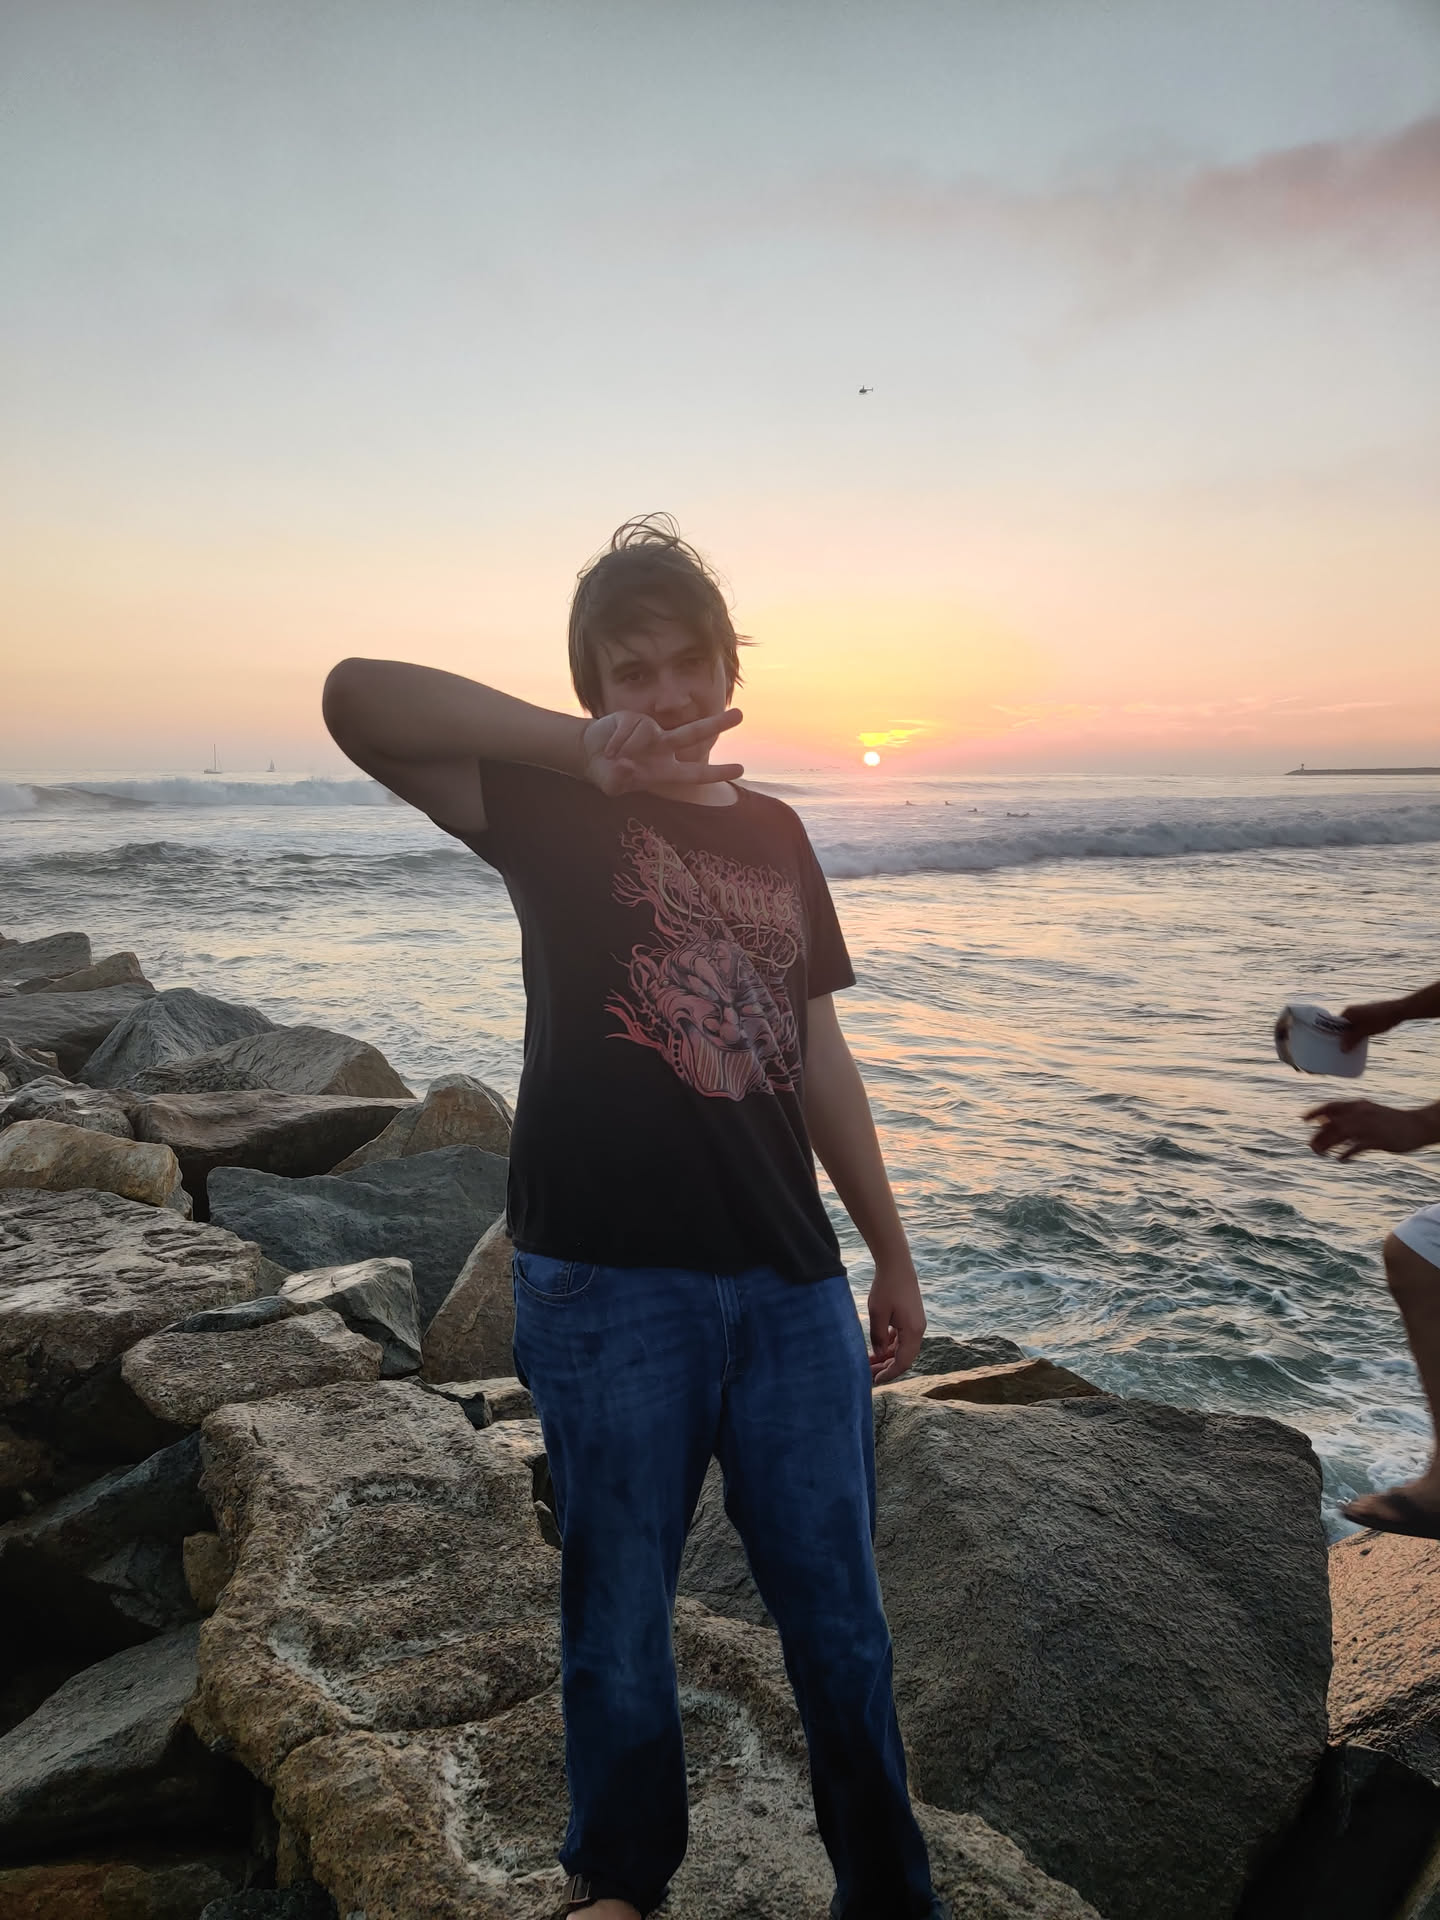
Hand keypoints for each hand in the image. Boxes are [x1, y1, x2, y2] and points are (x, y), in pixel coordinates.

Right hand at [580, 709, 742, 796]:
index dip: (717, 772)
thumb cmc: (608, 774)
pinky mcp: (635, 718)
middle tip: (740, 714)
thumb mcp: (613, 785)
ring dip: (626, 745)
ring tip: (612, 755)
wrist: (588, 754)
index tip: (740, 769)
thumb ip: (620, 780)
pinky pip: (631, 727)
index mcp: (665, 770)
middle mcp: (663, 748)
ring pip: (649, 731)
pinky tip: (609, 746)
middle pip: (694, 733)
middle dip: (717, 724)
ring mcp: (650, 731)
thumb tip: (627, 764)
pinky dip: (617, 740)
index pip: (696, 773)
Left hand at [867, 1261, 926, 1384]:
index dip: (889, 1373)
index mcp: (913, 1331)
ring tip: (870, 1361)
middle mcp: (918, 1330)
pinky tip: (878, 1346)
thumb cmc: (886, 1287)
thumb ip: (878, 1336)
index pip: (903, 1362)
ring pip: (903, 1347)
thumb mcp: (877, 1313)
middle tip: (868, 1373)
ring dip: (887, 1356)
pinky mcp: (911, 1317)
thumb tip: (879, 1355)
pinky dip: (891, 1344)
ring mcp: (916, 1323)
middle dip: (887, 1367)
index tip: (875, 1380)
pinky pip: (902, 1337)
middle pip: (904, 1357)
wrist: (897, 1264)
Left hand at [1304, 1098, 1429, 1159]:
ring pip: (1340, 1136)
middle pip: (1332, 1124)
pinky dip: (1345, 1154)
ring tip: (1321, 1154)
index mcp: (1358, 1105)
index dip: (1315, 1112)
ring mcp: (1368, 1127)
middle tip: (1311, 1147)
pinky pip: (1355, 1148)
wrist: (1417, 1125)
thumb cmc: (1390, 1119)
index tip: (1303, 1120)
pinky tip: (1341, 1159)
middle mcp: (1360, 1114)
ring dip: (1327, 1146)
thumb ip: (1349, 1115)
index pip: (1331, 1106)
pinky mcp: (1377, 1141)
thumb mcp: (1368, 1111)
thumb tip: (1325, 1121)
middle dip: (1318, 1136)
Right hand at [1337, 998, 1405, 1051]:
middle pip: (1342, 1027)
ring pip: (1351, 1027)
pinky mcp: (1367, 1016)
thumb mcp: (1365, 1031)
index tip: (1331, 1045)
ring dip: (1351, 1037)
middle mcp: (1352, 1012)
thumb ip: (1352, 1039)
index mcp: (1348, 1012)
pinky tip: (1360, 1042)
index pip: (1334, 1025)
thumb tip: (1342, 1049)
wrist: (1398, 1011)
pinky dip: (1357, 1034)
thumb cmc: (1380, 1019)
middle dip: (1342, 1037)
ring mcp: (1359, 1013)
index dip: (1332, 1035)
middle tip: (1341, 1049)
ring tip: (1350, 1048)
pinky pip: (1358, 1027)